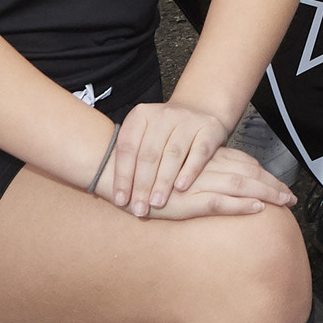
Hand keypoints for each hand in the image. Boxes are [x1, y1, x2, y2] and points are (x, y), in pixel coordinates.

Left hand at [101, 100, 247, 216]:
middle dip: (142, 185)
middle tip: (139, 209)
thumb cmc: (163, 136)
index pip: (128, 147)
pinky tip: (181, 188)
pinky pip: (199, 152)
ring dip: (163, 181)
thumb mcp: (143, 138)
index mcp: (141, 115)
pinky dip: (189, 171)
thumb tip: (113, 195)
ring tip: (156, 204)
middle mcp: (163, 114)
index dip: (123, 176)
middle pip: (149, 154)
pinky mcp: (209, 128)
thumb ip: (130, 160)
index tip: (120, 201)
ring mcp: (187, 119)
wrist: (198, 113)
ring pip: (173, 154)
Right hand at [142, 147, 298, 220]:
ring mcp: (197, 184)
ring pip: (241, 186)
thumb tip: (209, 180)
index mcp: (203, 159)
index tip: (280, 185)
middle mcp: (205, 168)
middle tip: (292, 197)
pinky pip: (220, 203)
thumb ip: (191, 173)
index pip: (242, 163)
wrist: (114, 172)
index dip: (263, 174)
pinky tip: (258, 209)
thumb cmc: (142, 174)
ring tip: (285, 202)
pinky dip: (240, 206)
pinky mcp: (187, 201)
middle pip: (248, 174)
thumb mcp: (172, 171)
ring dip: (266, 194)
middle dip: (272, 185)